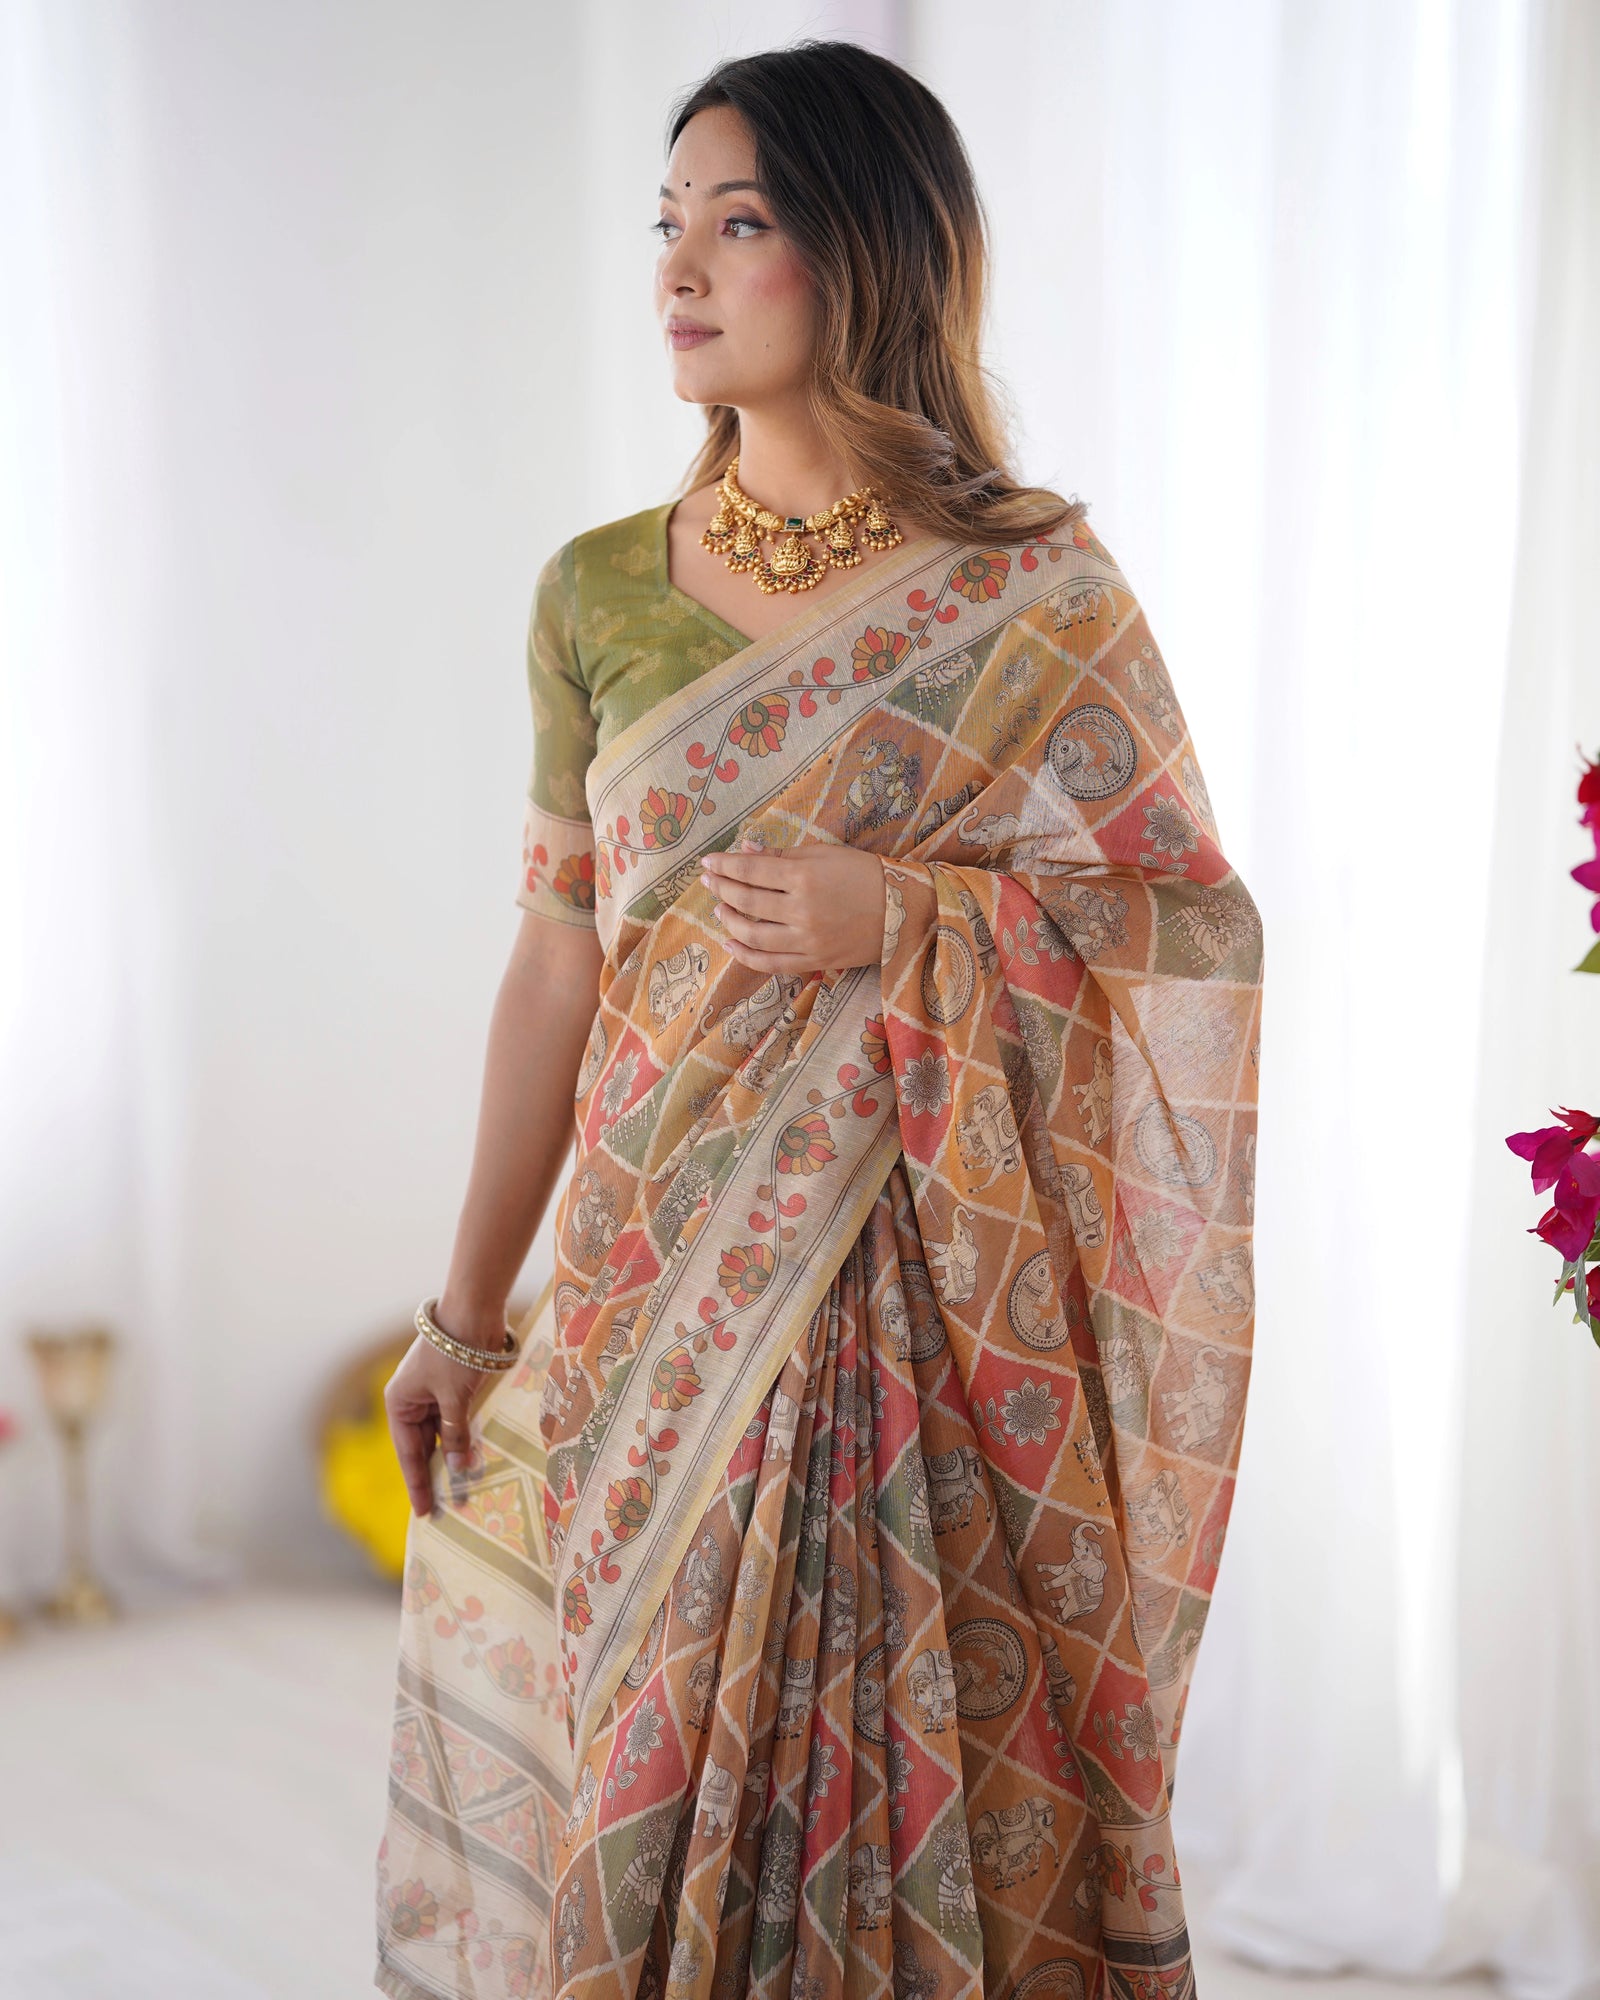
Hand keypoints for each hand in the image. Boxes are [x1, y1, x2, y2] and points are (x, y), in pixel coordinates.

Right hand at [383, 1305, 505, 1515]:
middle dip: (436, 1473)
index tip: (425, 1513)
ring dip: (453, 1455)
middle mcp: (411, 1399)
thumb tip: (457, 1467)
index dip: (418, 1484)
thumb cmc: (456, 1353)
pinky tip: (474, 1456)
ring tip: (464, 1487)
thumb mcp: (455, 1398)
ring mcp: (432, 1391)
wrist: (474, 1309)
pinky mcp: (453, 1384)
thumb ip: (455, 1434)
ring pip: (441, 1433)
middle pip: (423, 1445)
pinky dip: (463, 1436)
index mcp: (399, 1402)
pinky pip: (455, 1419)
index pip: (408, 1453)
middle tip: (449, 1507)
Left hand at [701, 845, 886, 973]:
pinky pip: (771, 963)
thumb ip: (782, 856)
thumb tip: (746, 850)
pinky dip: (746, 956)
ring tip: (720, 910)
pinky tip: (732, 944)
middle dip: (721, 889)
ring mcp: (807, 940)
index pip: (751, 871)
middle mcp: (802, 910)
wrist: (903, 910)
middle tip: (708, 881)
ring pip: (753, 935)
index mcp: (804, 877)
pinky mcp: (814, 961)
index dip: (725, 865)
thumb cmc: (864, 874)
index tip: (707, 862)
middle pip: (747, 901)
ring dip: (730, 921)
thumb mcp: (824, 854)